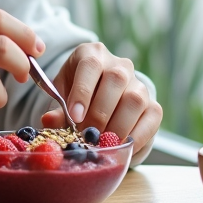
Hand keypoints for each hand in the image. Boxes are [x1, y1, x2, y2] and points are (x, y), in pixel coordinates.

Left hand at [40, 42, 162, 164]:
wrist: (100, 100)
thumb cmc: (77, 95)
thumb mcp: (62, 97)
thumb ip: (57, 110)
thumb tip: (49, 122)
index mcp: (92, 54)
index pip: (90, 65)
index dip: (83, 91)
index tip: (74, 116)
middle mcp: (120, 65)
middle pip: (116, 80)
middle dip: (99, 113)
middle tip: (86, 135)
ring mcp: (139, 84)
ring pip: (134, 100)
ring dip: (117, 126)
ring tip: (102, 144)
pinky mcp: (153, 105)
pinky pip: (151, 118)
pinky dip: (137, 136)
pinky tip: (122, 147)